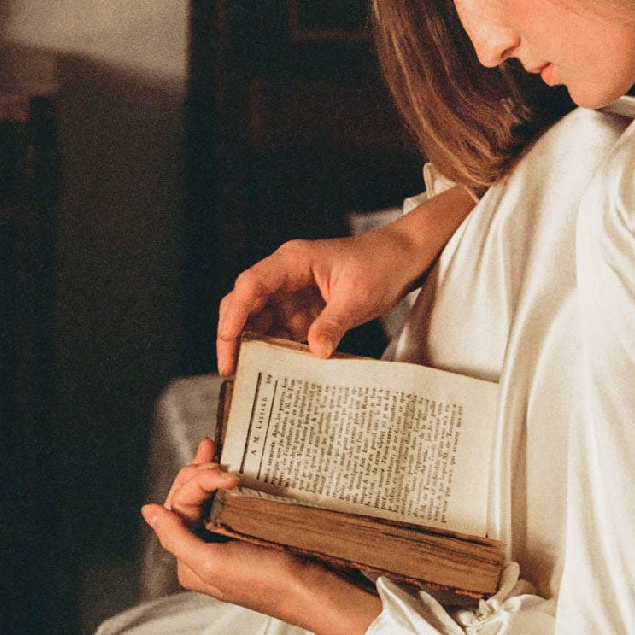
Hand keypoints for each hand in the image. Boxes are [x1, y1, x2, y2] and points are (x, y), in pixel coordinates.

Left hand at [141, 439, 381, 634]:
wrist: (315, 587)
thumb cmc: (267, 582)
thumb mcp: (213, 564)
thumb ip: (177, 538)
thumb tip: (149, 512)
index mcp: (190, 560)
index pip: (179, 507)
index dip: (197, 483)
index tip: (226, 473)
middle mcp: (204, 548)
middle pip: (190, 498)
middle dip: (200, 473)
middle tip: (221, 456)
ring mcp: (228, 538)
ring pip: (208, 495)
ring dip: (211, 471)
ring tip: (219, 449)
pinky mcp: (251, 530)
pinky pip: (230, 499)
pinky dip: (229, 480)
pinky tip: (234, 466)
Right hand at [215, 186, 472, 375]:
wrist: (405, 257)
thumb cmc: (382, 264)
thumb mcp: (358, 297)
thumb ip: (333, 324)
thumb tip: (314, 353)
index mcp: (292, 261)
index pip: (250, 286)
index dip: (233, 317)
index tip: (228, 347)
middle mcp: (285, 274)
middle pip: (245, 303)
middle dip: (234, 336)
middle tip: (233, 371)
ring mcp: (293, 291)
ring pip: (260, 320)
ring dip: (256, 346)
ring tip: (254, 378)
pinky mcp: (304, 307)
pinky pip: (282, 329)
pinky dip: (279, 349)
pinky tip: (281, 371)